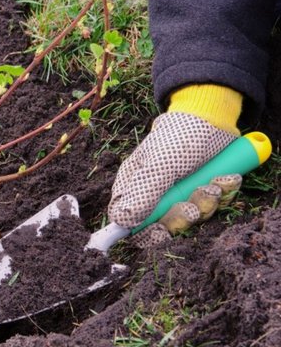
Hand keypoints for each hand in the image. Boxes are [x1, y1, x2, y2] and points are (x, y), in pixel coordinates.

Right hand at [108, 112, 240, 247]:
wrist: (215, 115)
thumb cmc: (179, 136)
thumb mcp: (161, 165)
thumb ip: (142, 194)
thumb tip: (122, 222)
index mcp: (133, 186)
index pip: (128, 222)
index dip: (143, 231)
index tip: (160, 231)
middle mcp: (154, 193)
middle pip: (161, 226)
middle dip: (182, 217)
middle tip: (192, 206)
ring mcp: (179, 193)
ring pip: (189, 218)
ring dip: (205, 204)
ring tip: (212, 184)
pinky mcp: (201, 190)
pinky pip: (211, 206)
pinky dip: (221, 194)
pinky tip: (224, 178)